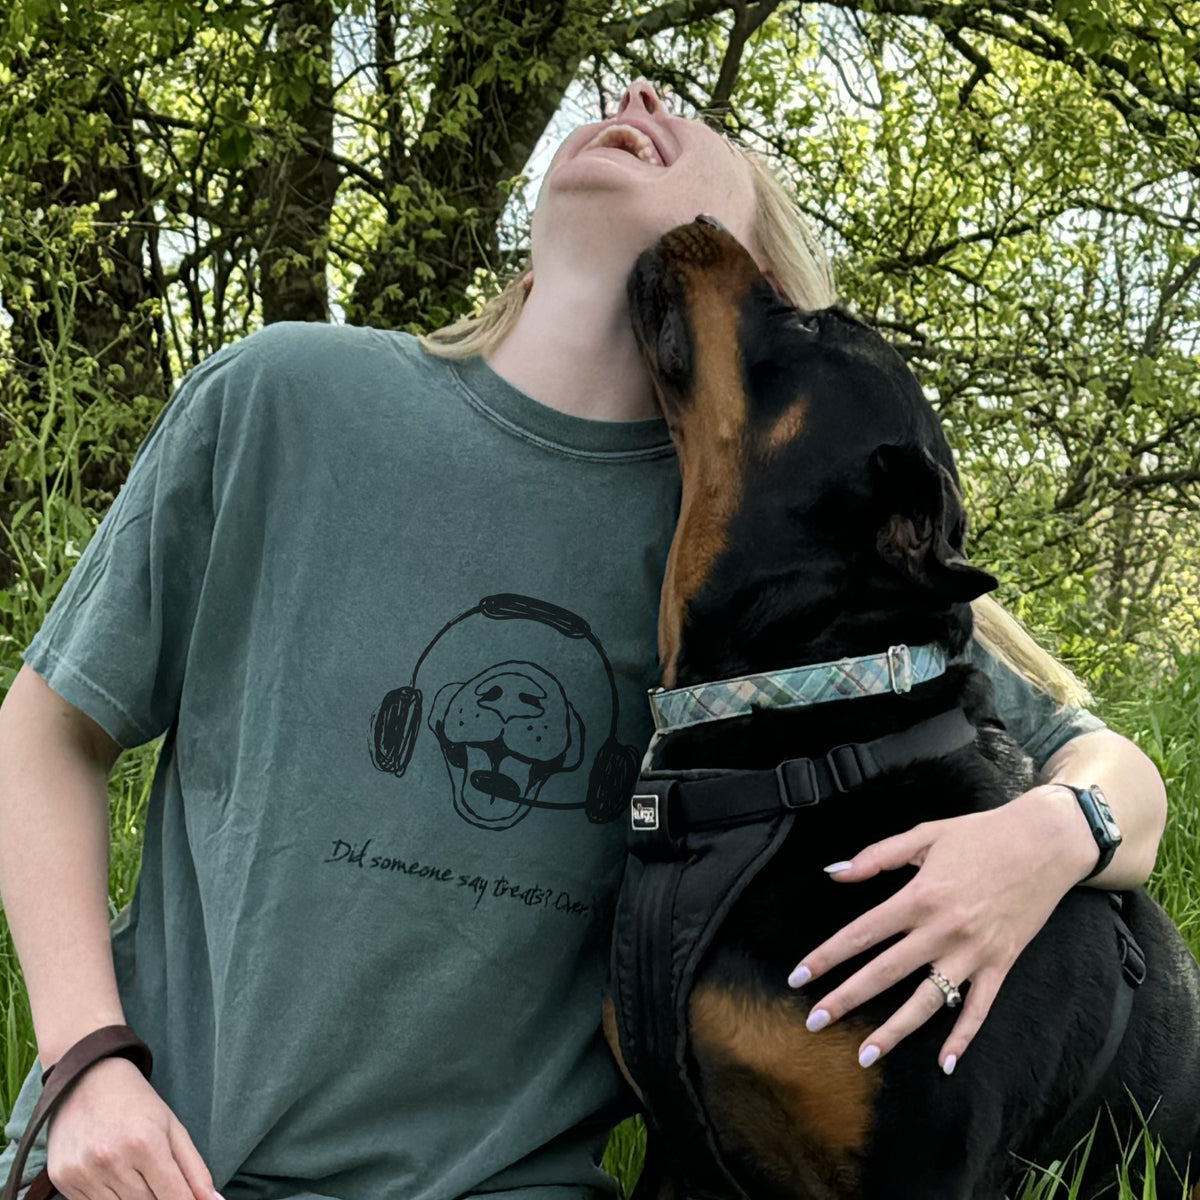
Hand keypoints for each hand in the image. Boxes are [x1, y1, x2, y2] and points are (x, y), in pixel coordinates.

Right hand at [46, 1056, 219, 1199]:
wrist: (87, 1079)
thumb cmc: (137, 1104)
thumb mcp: (173, 1128)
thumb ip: (194, 1169)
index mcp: (146, 1143)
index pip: (173, 1196)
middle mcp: (112, 1160)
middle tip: (163, 1186)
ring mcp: (84, 1173)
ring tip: (139, 1178)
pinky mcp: (62, 1181)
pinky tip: (115, 1180)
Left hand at [787, 785, 1095, 1073]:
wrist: (1046, 842)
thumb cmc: (980, 834)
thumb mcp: (924, 835)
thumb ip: (876, 856)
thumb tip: (833, 871)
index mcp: (920, 896)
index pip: (862, 933)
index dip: (827, 956)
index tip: (799, 977)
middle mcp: (943, 930)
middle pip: (886, 972)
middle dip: (846, 999)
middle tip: (813, 1023)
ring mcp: (973, 952)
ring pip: (928, 1001)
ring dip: (895, 1031)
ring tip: (865, 1055)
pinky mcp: (1000, 964)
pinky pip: (979, 1009)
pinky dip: (962, 1037)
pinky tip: (944, 1063)